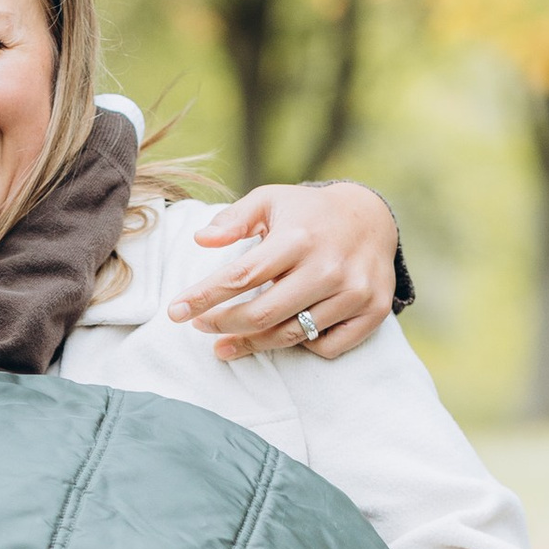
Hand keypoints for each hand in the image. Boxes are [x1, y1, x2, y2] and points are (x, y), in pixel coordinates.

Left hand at [184, 182, 401, 360]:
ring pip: (291, 336)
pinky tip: (283, 337)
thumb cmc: (309, 212)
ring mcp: (354, 292)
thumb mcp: (271, 200)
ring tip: (225, 344)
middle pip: (263, 314)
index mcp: (299, 237)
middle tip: (201, 327)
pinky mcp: (372, 311)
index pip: (242, 276)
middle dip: (223, 325)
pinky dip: (303, 347)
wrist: (372, 219)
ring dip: (252, 344)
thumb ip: (235, 218)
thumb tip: (201, 239)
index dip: (205, 297)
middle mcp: (328, 267)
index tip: (175, 311)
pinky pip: (327, 347)